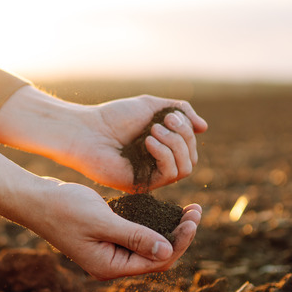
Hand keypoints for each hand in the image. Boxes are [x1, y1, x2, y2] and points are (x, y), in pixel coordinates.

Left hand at [0, 87, 207, 192]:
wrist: (87, 130)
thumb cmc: (114, 117)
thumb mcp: (152, 106)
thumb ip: (180, 111)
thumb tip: (204, 128)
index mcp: (162, 148)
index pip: (190, 147)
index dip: (187, 130)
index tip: (169, 115)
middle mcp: (158, 165)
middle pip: (191, 158)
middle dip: (183, 136)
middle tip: (163, 122)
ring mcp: (151, 177)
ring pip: (185, 168)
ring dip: (175, 145)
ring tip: (153, 131)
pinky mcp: (142, 185)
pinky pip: (169, 175)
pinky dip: (164, 155)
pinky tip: (148, 142)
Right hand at [26, 181, 201, 279]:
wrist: (35, 200)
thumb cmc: (64, 209)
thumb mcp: (102, 221)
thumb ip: (134, 236)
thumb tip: (168, 251)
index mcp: (111, 267)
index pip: (157, 261)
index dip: (180, 242)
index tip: (193, 219)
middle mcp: (112, 264)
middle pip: (157, 256)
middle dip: (180, 235)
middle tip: (196, 210)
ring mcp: (110, 251)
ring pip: (150, 245)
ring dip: (170, 229)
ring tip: (189, 210)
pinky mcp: (107, 237)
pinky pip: (138, 235)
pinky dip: (154, 224)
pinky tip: (166, 210)